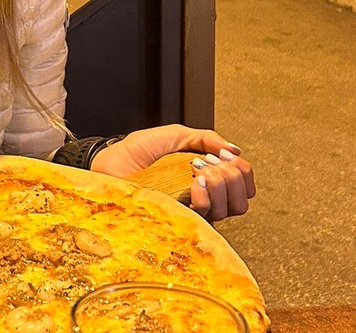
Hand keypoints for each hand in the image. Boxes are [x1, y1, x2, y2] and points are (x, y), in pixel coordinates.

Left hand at [90, 124, 254, 222]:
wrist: (112, 163)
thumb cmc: (137, 151)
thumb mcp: (175, 135)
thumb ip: (206, 138)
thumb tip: (235, 151)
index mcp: (206, 177)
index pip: (244, 183)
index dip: (241, 171)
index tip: (221, 158)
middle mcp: (203, 198)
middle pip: (241, 198)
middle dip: (230, 176)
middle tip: (205, 165)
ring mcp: (192, 212)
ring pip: (229, 207)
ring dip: (218, 184)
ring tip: (195, 173)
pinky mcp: (181, 221)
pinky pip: (208, 215)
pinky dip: (206, 196)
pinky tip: (192, 183)